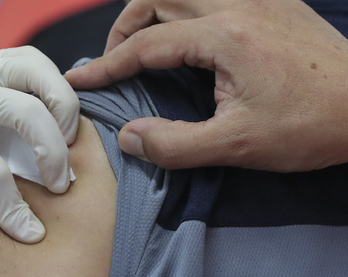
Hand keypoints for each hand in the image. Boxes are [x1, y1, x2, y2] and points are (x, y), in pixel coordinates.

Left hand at [0, 46, 78, 242]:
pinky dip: (49, 81)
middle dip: (53, 155)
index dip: (14, 212)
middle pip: (30, 114)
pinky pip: (28, 60)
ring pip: (38, 72)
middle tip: (58, 186)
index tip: (30, 235)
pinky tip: (50, 110)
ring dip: (61, 105)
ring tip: (66, 138)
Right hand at [66, 0, 347, 170]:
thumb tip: (130, 137)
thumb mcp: (238, 145)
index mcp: (224, 36)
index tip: (81, 82)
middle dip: (125, 27)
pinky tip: (188, 37)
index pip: (145, 44)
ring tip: (143, 47)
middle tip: (115, 63)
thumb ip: (175, 145)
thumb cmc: (313, 124)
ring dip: (153, 12)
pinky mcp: (275, 4)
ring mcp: (258, 0)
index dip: (106, 65)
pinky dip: (183, 10)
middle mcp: (238, 5)